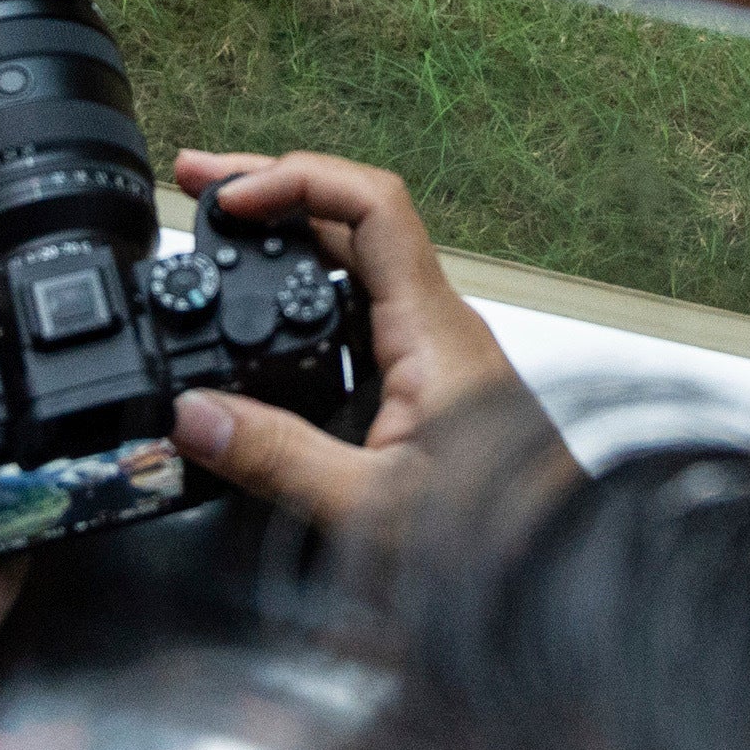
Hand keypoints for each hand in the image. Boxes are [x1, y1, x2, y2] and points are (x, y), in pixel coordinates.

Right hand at [163, 148, 523, 531]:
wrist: (557, 570)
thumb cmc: (500, 538)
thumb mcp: (371, 507)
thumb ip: (278, 458)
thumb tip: (192, 413)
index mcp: (432, 329)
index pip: (371, 204)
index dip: (295, 179)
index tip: (229, 196)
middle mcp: (436, 323)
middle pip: (352, 220)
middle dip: (273, 193)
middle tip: (198, 188)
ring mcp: (433, 348)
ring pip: (356, 262)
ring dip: (288, 237)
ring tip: (222, 233)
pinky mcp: (427, 379)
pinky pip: (361, 309)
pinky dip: (305, 290)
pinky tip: (265, 312)